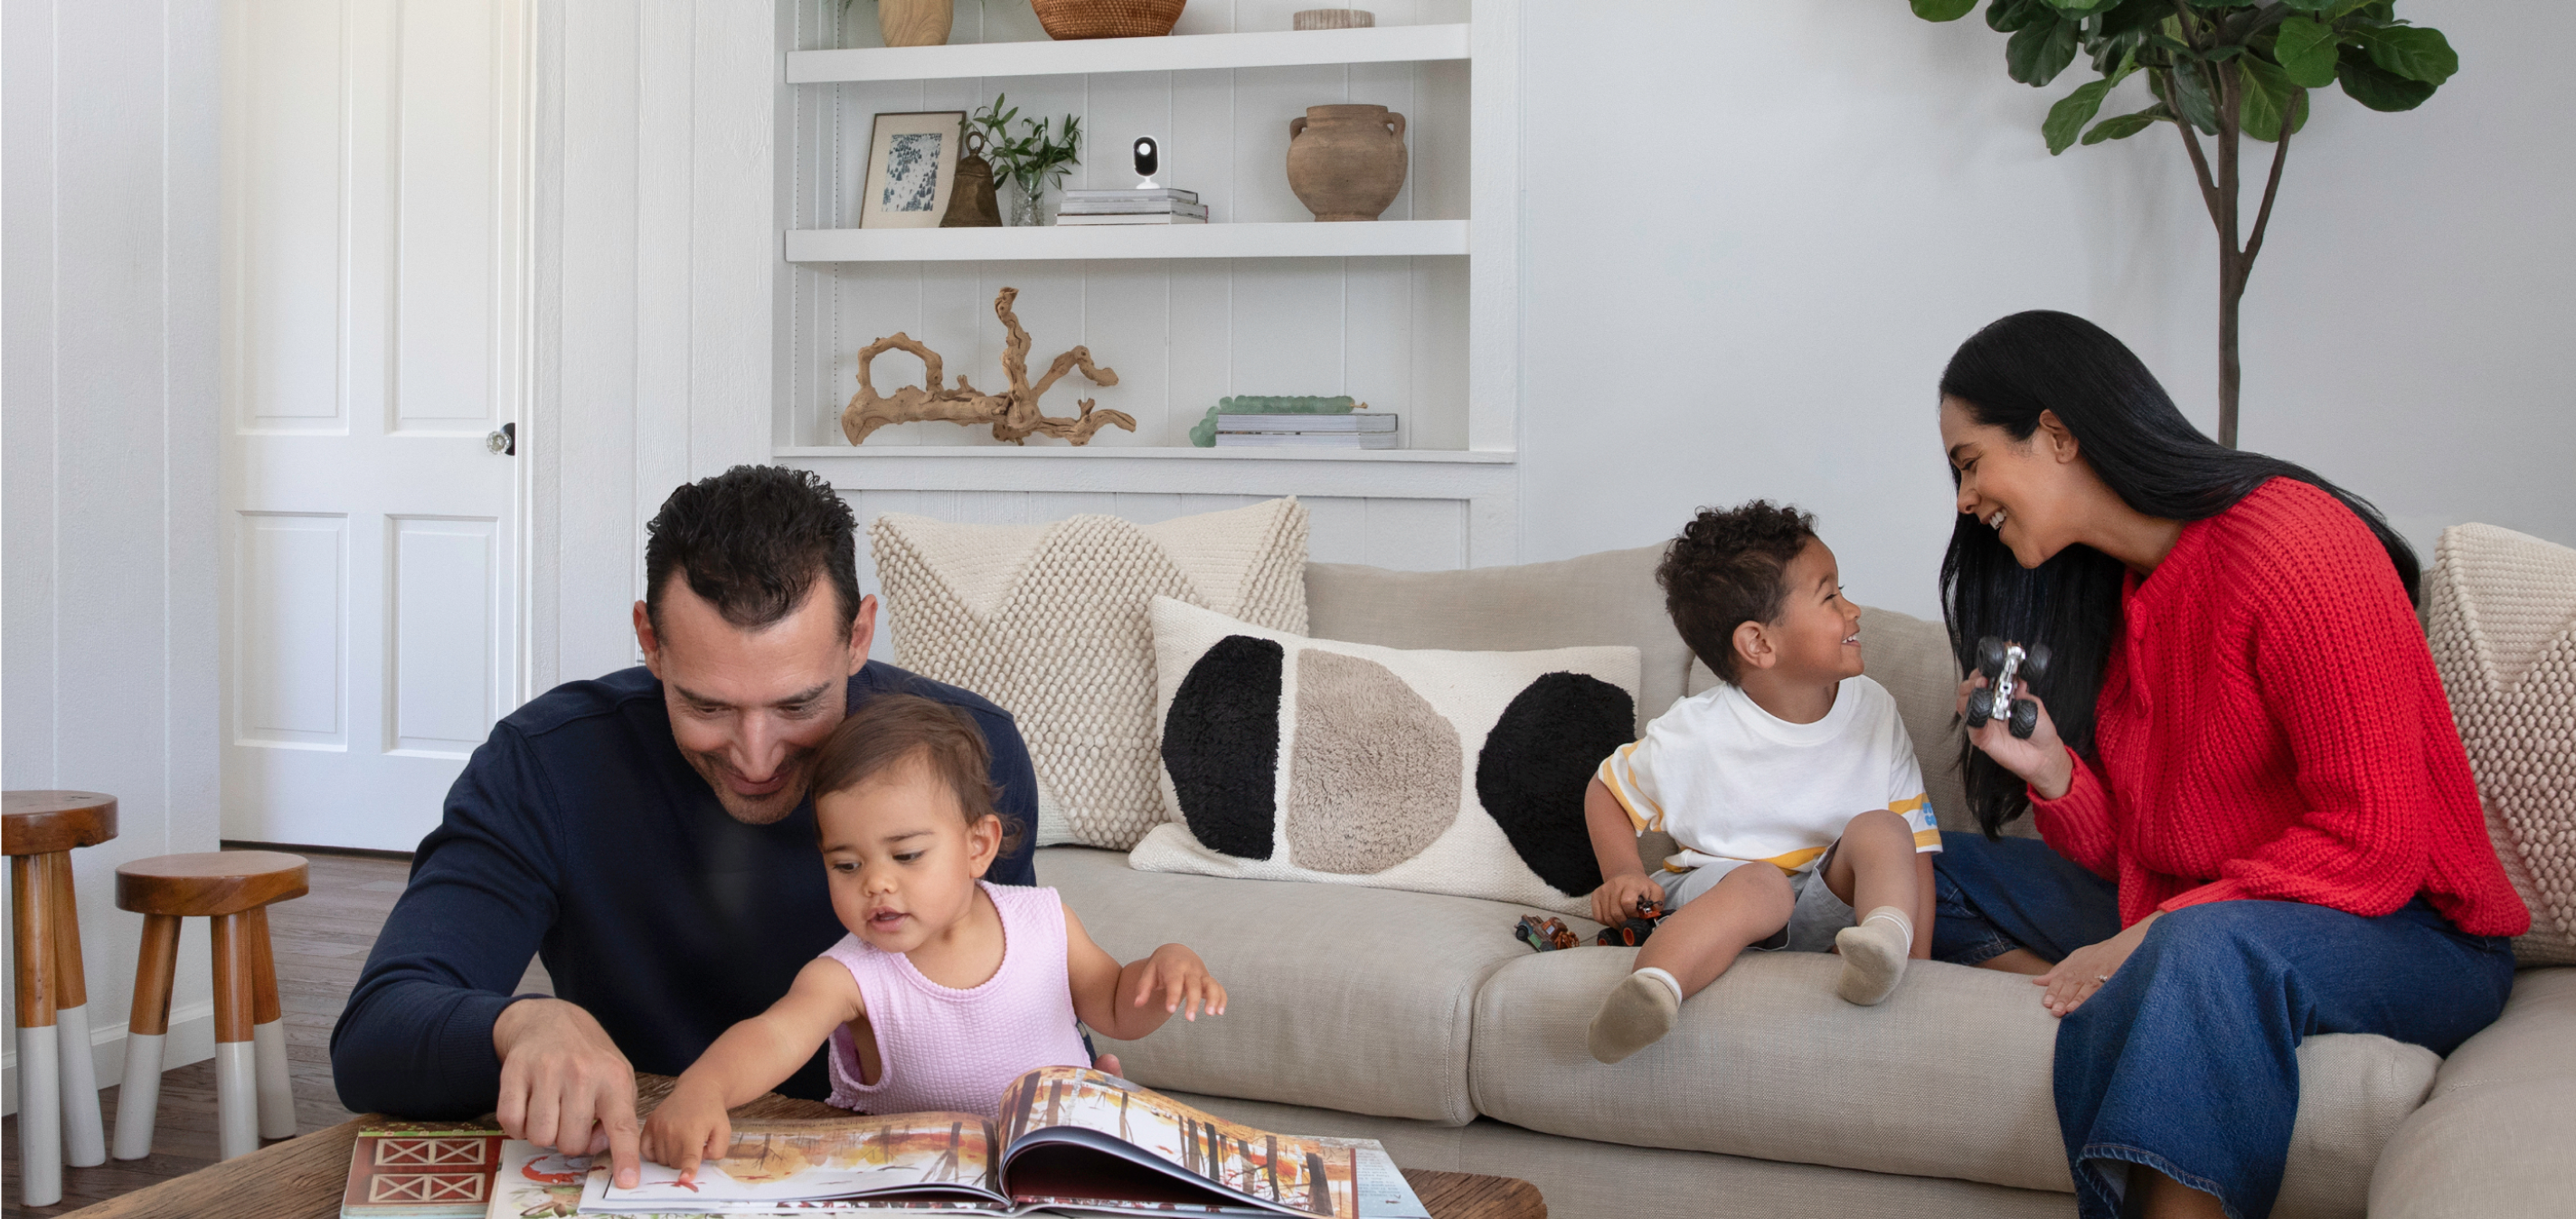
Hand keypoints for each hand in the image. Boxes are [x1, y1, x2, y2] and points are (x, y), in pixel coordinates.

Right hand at [493, 998, 642, 1187]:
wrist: (550, 1020)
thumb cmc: (589, 1056)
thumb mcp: (617, 1076)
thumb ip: (617, 1113)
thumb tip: (599, 1146)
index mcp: (613, 1078)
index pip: (621, 1125)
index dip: (624, 1157)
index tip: (627, 1182)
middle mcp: (581, 1074)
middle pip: (571, 1143)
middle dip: (569, 1142)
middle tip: (570, 1121)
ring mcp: (546, 1071)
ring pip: (540, 1137)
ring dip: (542, 1134)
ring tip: (550, 1113)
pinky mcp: (514, 1071)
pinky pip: (511, 1123)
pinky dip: (516, 1127)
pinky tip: (528, 1110)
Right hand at [640, 1078, 731, 1184]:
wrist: (697, 1090)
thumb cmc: (712, 1113)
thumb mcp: (724, 1131)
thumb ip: (716, 1151)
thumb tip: (696, 1162)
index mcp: (693, 1130)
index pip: (689, 1156)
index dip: (688, 1170)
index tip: (685, 1179)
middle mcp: (672, 1129)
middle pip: (674, 1164)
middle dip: (684, 1161)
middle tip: (692, 1145)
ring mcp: (658, 1126)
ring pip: (661, 1160)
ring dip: (671, 1157)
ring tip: (682, 1140)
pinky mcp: (649, 1124)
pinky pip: (646, 1151)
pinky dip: (654, 1153)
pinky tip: (666, 1144)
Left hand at [1127, 945, 1225, 1020]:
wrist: (1176, 952)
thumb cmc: (1160, 966)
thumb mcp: (1149, 973)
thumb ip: (1143, 988)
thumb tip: (1137, 1004)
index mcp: (1174, 966)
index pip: (1174, 981)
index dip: (1173, 995)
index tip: (1171, 1010)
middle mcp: (1190, 969)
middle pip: (1194, 985)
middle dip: (1193, 1001)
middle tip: (1189, 1018)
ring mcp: (1201, 974)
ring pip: (1211, 984)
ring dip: (1214, 998)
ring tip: (1212, 1014)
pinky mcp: (1208, 979)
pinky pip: (1219, 988)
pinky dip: (1222, 998)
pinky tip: (1220, 1012)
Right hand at [1591, 872, 1664, 928]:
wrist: (1627, 875)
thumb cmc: (1642, 887)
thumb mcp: (1656, 892)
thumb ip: (1657, 904)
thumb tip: (1651, 919)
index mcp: (1631, 884)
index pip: (1627, 903)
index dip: (1632, 915)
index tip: (1638, 917)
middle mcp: (1614, 885)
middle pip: (1615, 912)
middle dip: (1625, 923)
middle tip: (1631, 924)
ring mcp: (1603, 890)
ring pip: (1606, 917)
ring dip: (1616, 924)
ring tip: (1624, 923)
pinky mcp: (1595, 895)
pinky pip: (1598, 916)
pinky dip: (1606, 922)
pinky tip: (1614, 919)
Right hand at [1957, 673, 2073, 799]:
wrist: (2044, 754)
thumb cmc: (2039, 730)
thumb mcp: (2033, 702)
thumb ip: (2020, 689)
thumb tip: (2014, 676)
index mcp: (1999, 695)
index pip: (1983, 676)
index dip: (1983, 669)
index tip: (1991, 666)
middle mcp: (1988, 706)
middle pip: (1967, 687)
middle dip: (1973, 680)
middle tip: (1986, 680)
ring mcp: (1983, 720)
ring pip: (1962, 703)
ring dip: (1970, 694)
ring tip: (1983, 692)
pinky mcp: (1981, 737)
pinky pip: (1971, 724)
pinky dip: (1975, 716)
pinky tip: (1983, 711)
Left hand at [2033, 914, 2155, 1016]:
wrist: (2125, 945)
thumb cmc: (2098, 954)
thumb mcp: (2075, 958)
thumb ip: (2057, 971)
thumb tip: (2036, 982)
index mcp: (2073, 967)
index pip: (2060, 980)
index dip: (2053, 992)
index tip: (2046, 1003)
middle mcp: (2084, 970)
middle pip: (2071, 985)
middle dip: (2062, 998)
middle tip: (2054, 1011)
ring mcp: (2098, 974)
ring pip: (2085, 988)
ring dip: (2076, 1000)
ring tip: (2067, 1010)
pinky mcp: (2113, 977)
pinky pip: (2103, 989)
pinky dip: (2095, 997)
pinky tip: (2089, 1006)